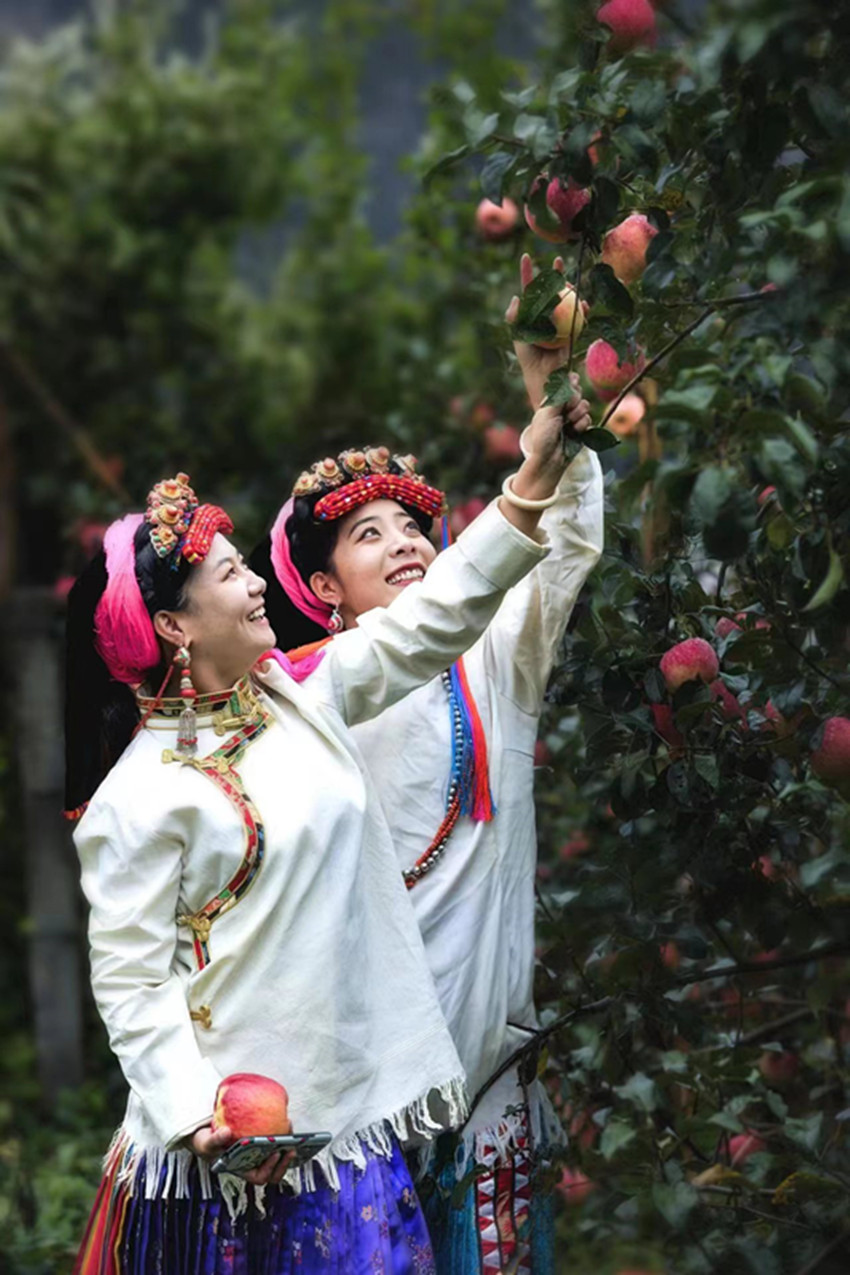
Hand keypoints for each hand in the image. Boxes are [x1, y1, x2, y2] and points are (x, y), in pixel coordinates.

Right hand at [190, 1124, 295, 1186]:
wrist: (203, 1131)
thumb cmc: (204, 1142)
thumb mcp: (205, 1142)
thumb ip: (215, 1139)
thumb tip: (226, 1133)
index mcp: (240, 1169)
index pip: (259, 1177)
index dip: (269, 1169)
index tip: (275, 1153)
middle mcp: (250, 1163)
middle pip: (273, 1172)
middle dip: (284, 1162)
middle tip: (291, 1146)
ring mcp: (256, 1152)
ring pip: (277, 1158)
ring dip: (286, 1148)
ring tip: (291, 1131)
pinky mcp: (259, 1139)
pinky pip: (274, 1141)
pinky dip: (282, 1134)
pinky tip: (285, 1122)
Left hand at [506, 253, 573, 410]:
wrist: (546, 378)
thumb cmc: (529, 360)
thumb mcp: (519, 338)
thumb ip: (515, 318)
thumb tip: (516, 298)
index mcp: (531, 316)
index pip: (529, 290)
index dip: (527, 273)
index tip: (526, 256)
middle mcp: (546, 317)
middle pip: (551, 290)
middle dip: (555, 273)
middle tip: (558, 261)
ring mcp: (560, 323)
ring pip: (567, 300)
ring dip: (570, 288)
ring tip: (571, 281)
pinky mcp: (572, 332)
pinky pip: (580, 318)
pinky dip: (583, 310)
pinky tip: (585, 304)